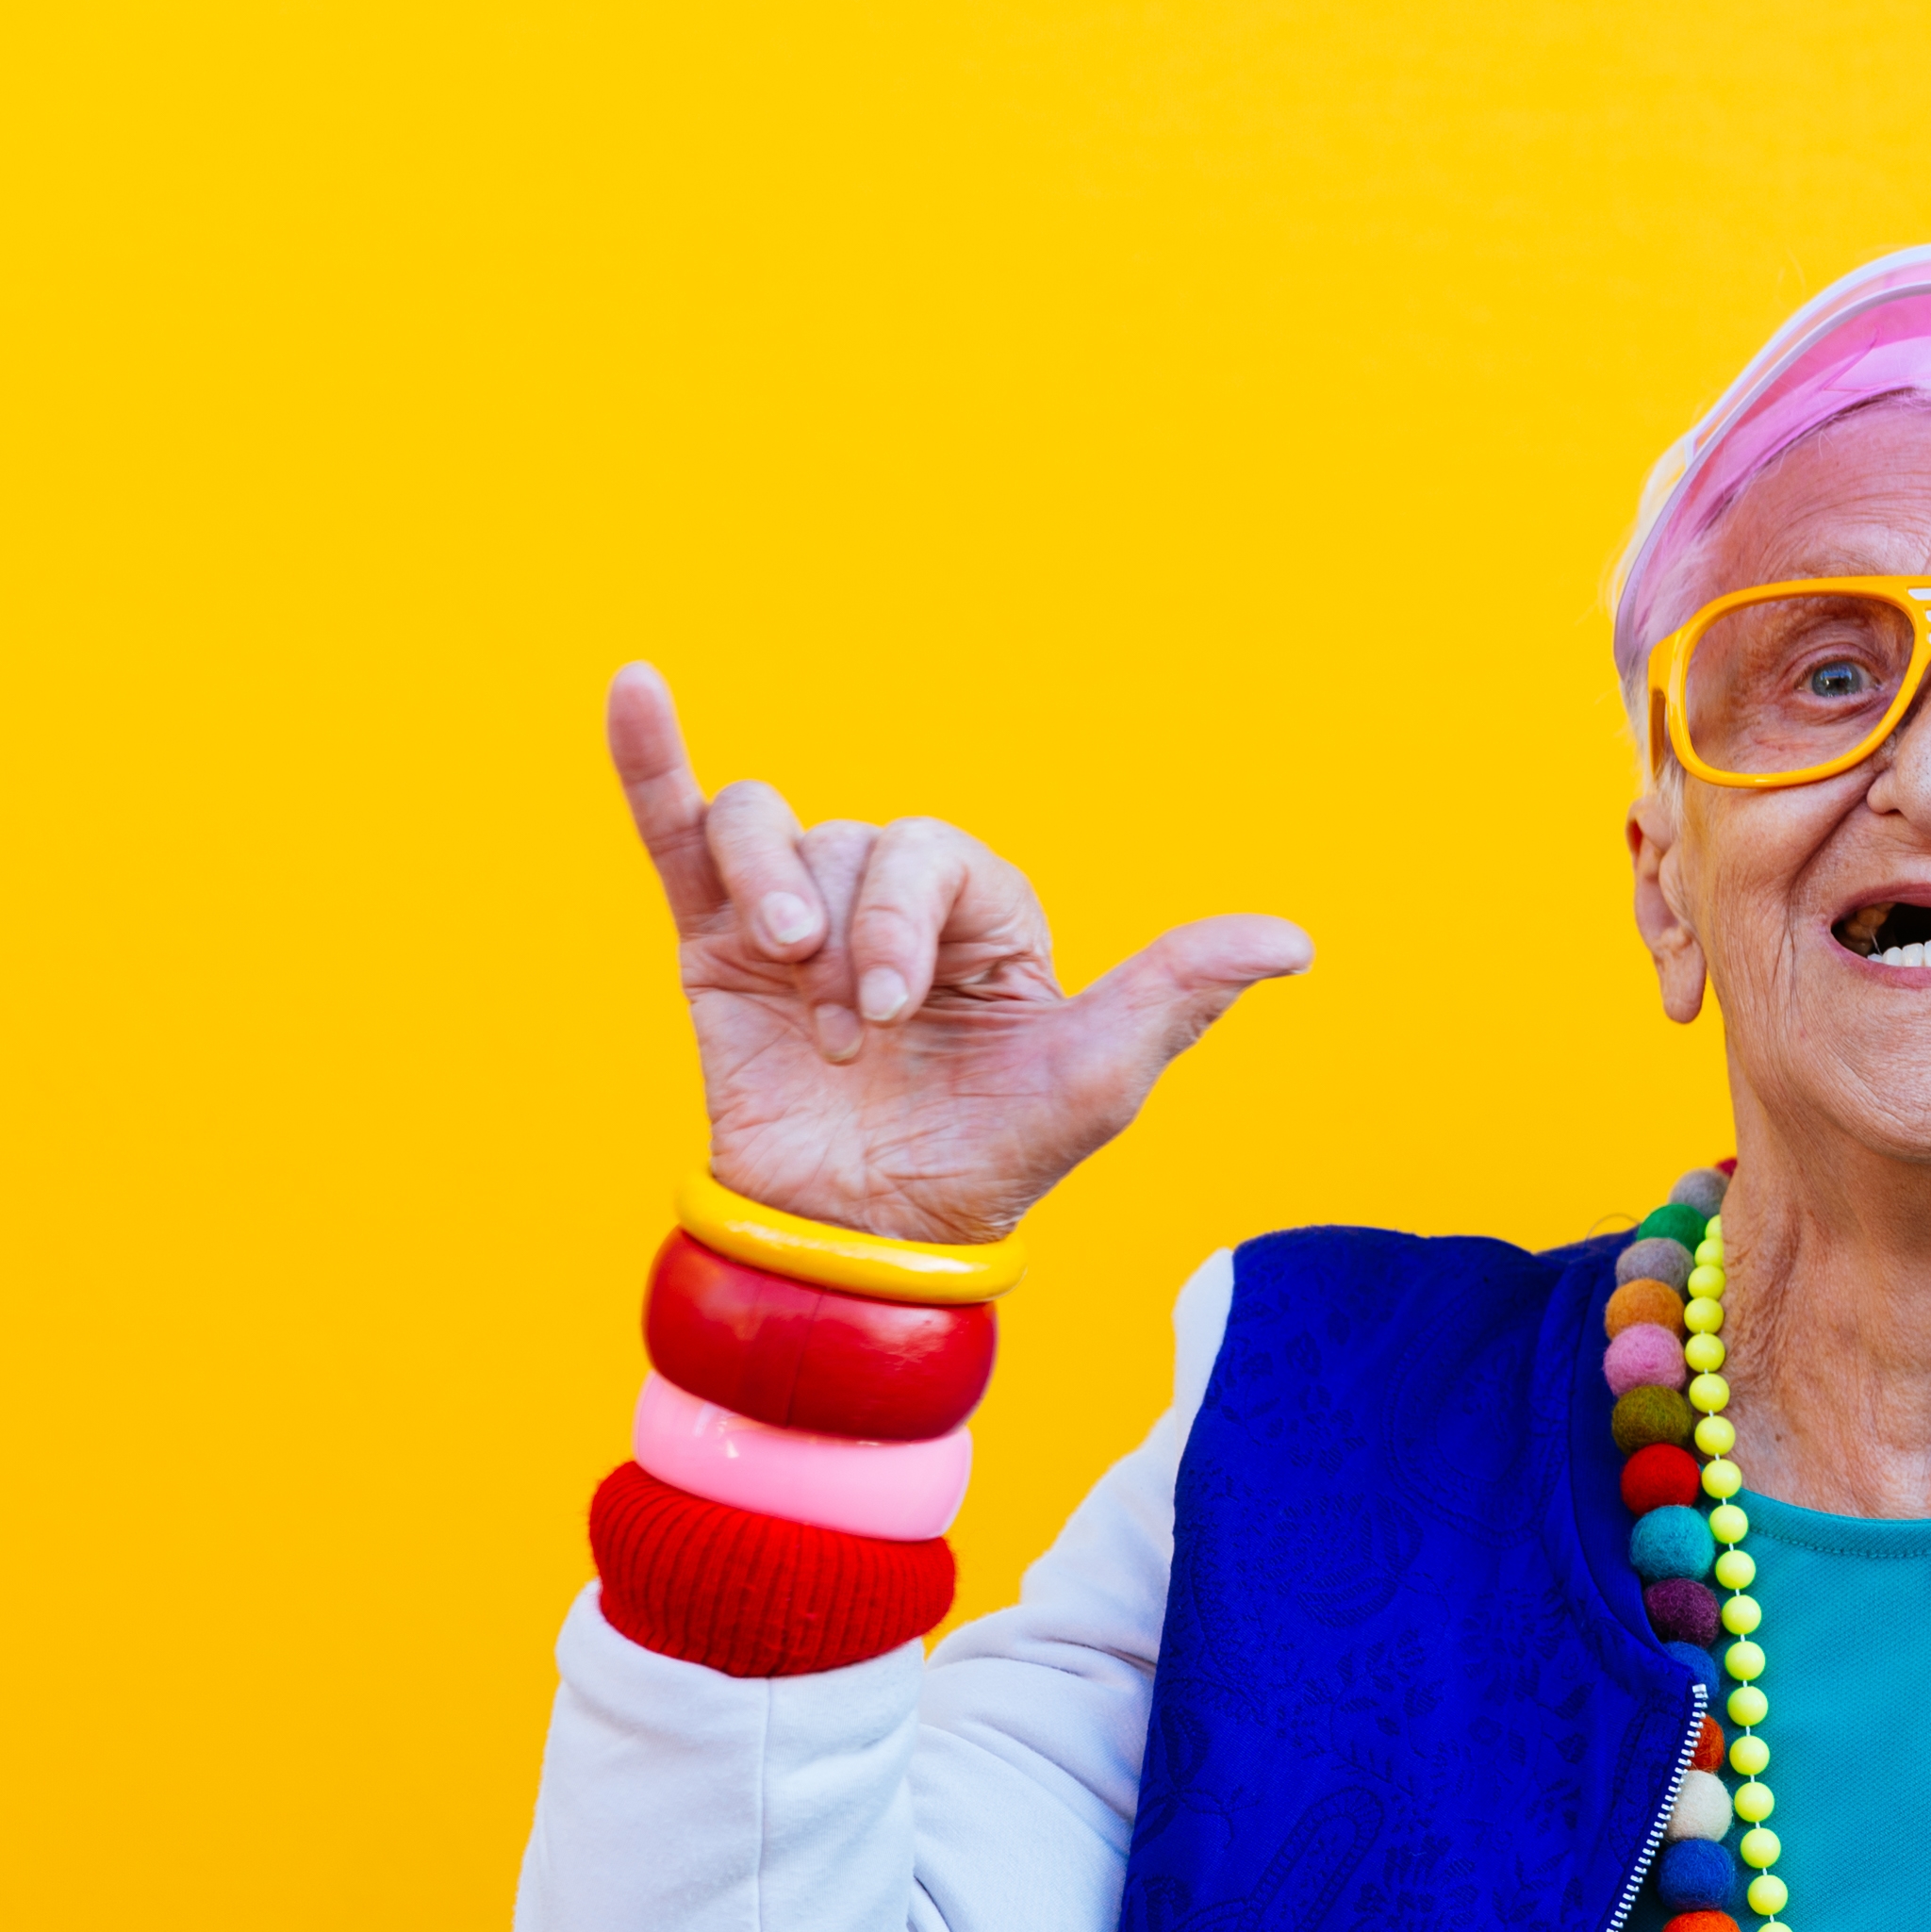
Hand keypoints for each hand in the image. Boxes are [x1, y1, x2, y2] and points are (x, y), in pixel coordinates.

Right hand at [608, 664, 1311, 1242]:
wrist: (863, 1242)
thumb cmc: (991, 1162)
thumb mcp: (1099, 1079)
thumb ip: (1182, 992)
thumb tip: (1295, 942)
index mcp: (983, 918)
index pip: (941, 857)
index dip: (906, 920)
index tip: (887, 1016)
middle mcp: (891, 902)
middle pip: (857, 842)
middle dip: (853, 931)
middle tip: (848, 1031)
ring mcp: (796, 916)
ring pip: (767, 829)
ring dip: (772, 893)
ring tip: (782, 974)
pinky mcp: (712, 942)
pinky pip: (676, 828)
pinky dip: (650, 758)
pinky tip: (635, 688)